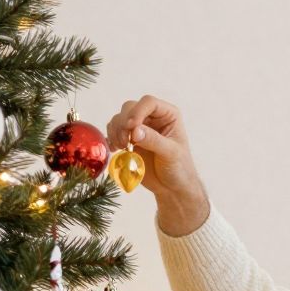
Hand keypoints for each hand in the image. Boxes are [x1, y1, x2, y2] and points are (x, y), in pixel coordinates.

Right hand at [106, 94, 209, 235]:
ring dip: (116, 131)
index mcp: (168, 115)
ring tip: (122, 147)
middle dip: (124, 123)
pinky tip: (114, 149)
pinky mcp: (129, 138)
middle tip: (125, 142)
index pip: (149, 103)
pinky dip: (111, 137)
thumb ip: (154, 140)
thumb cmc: (179, 169)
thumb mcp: (170, 154)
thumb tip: (135, 130)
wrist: (172, 188)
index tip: (131, 127)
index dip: (137, 111)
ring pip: (119, 118)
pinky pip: (113, 130)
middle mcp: (153, 117)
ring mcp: (139, 127)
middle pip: (130, 108)